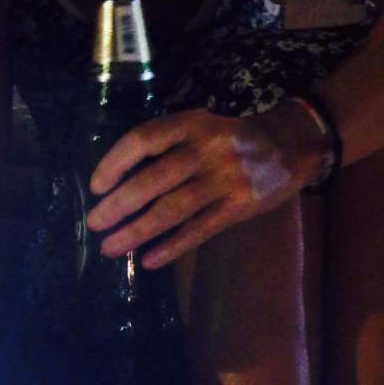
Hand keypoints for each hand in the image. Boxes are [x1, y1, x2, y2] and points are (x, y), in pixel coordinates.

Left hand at [84, 106, 322, 269]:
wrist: (289, 146)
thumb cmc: (230, 138)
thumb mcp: (201, 126)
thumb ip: (168, 144)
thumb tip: (118, 176)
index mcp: (192, 123)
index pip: (144, 139)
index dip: (116, 162)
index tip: (95, 186)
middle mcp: (207, 148)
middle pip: (154, 178)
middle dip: (119, 204)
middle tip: (94, 222)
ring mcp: (226, 178)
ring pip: (173, 209)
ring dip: (138, 230)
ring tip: (110, 247)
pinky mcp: (240, 206)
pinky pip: (200, 230)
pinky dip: (172, 247)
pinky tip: (148, 261)